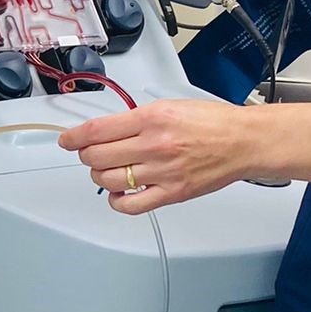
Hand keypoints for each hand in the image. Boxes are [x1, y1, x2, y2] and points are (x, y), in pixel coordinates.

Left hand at [57, 98, 267, 212]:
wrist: (244, 141)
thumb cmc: (212, 122)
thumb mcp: (168, 106)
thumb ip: (135, 118)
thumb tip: (105, 130)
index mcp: (151, 118)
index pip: (96, 130)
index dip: (73, 137)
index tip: (66, 140)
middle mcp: (154, 145)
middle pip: (96, 156)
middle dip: (86, 155)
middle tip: (90, 153)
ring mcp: (162, 171)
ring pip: (108, 179)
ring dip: (100, 175)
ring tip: (106, 170)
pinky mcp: (172, 193)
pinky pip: (131, 205)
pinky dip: (116, 201)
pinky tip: (118, 193)